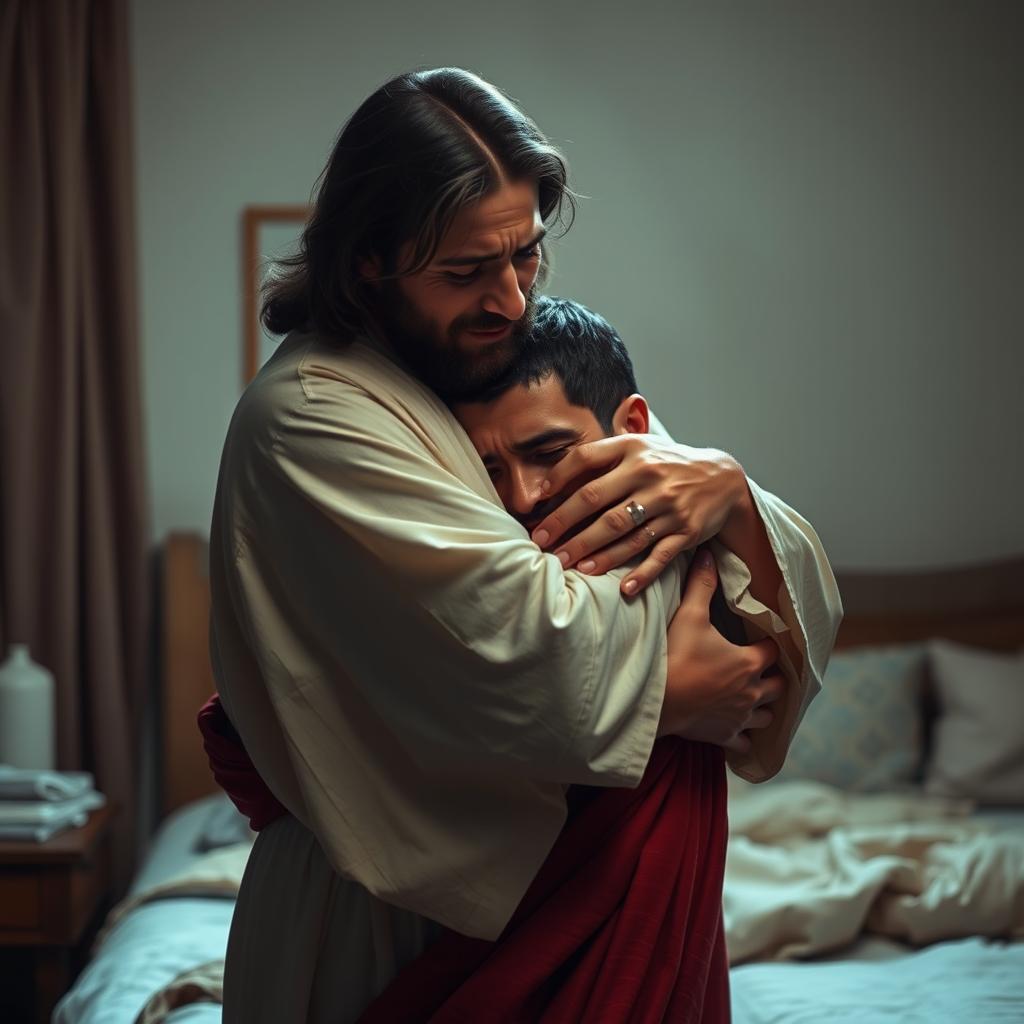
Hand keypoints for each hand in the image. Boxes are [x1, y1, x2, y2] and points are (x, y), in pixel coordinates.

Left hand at [530, 434, 747, 595]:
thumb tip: (552, 479)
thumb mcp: (639, 448)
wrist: (722, 478)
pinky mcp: (686, 531)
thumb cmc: (667, 464)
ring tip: (569, 565)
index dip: (559, 477)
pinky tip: (624, 588)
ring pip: (624, 532)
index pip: (587, 458)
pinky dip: (643, 573)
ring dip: (594, 552)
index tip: (537, 498)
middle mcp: (649, 475)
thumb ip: (603, 457)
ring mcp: (669, 504)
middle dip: (564, 523)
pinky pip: (660, 555)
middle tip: (541, 542)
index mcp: (633, 450)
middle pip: (597, 500)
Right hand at [659, 548, 782, 753]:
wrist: (656, 701)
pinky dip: (745, 736)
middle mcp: (752, 692)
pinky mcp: (725, 736)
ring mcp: (740, 717)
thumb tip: (707, 554)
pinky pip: (745, 742)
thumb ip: (702, 585)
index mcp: (749, 663)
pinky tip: (739, 730)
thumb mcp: (689, 616)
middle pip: (780, 687)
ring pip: (768, 716)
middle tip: (762, 669)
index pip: (773, 650)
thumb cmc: (675, 657)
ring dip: (765, 707)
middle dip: (775, 677)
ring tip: (755, 698)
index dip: (770, 642)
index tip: (764, 638)